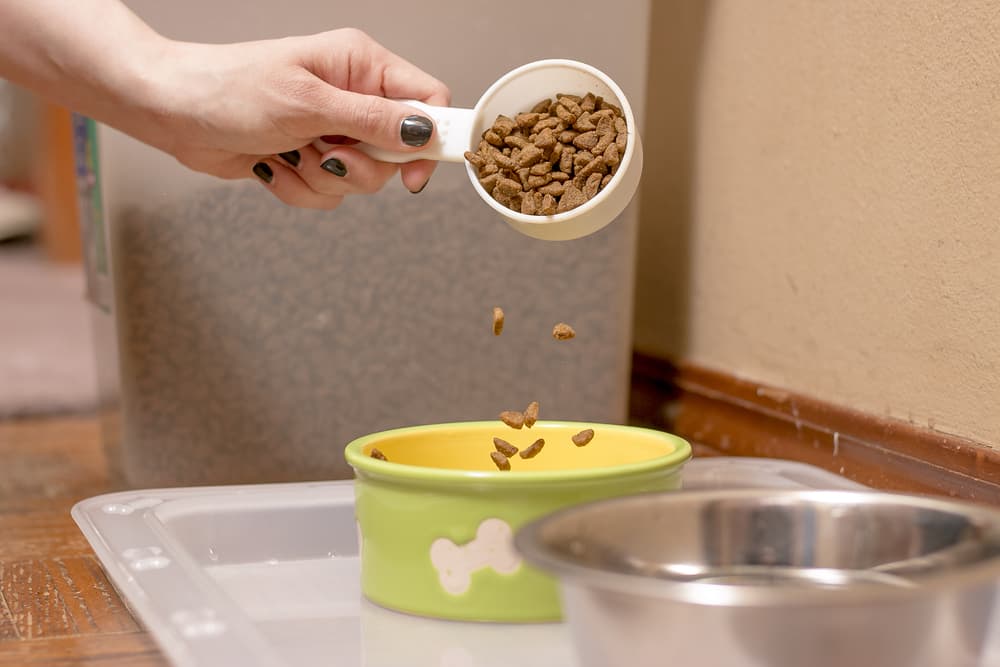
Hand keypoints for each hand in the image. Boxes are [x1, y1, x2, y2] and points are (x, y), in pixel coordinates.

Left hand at [145, 29, 450, 207]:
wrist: (172, 112)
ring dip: (322, 179)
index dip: (430, 139)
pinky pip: (330, 194)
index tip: (412, 174)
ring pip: (362, 179)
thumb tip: (424, 131)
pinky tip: (272, 166)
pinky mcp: (311, 159)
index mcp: (361, 66)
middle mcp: (353, 97)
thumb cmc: (229, 89)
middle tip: (325, 154)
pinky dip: (300, 189)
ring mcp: (333, 130)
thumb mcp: (307, 103)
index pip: (427, 99)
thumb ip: (371, 120)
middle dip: (360, 166)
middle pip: (398, 152)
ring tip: (288, 153)